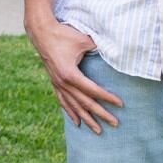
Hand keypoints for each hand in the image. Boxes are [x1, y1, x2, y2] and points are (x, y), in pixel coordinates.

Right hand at [28, 17, 121, 132]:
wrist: (41, 32)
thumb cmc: (64, 34)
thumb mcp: (84, 40)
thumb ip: (99, 48)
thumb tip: (116, 51)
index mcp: (70, 74)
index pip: (93, 90)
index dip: (107, 98)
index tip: (120, 104)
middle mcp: (63, 83)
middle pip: (85, 103)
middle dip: (101, 114)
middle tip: (115, 123)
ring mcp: (57, 84)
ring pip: (74, 106)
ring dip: (87, 119)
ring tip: (98, 130)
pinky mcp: (54, 82)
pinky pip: (63, 101)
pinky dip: (71, 112)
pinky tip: (77, 122)